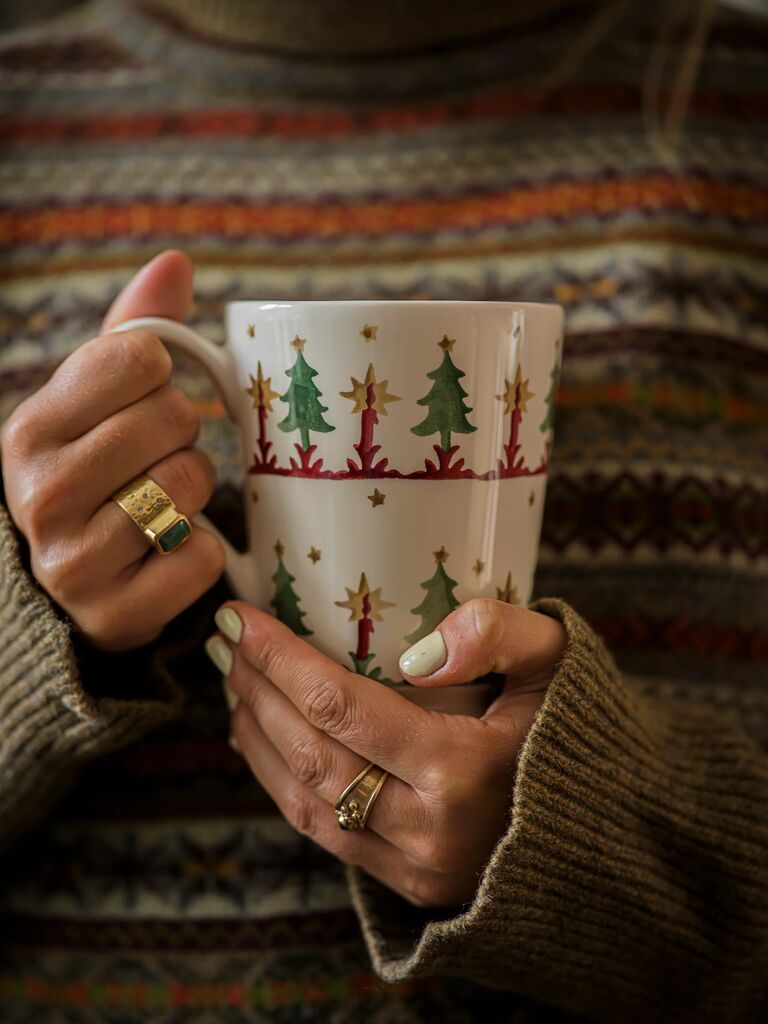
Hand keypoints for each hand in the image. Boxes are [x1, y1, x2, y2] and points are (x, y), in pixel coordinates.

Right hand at [1, 251, 224, 650]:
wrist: (79, 584)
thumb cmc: (99, 475)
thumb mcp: (98, 403)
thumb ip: (134, 331)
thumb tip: (175, 261)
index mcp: (29, 428)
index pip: (138, 356)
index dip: (161, 377)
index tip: (143, 403)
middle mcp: (39, 493)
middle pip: (172, 418)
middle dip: (184, 435)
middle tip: (158, 459)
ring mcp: (72, 562)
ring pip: (190, 485)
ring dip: (196, 491)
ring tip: (162, 504)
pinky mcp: (114, 615)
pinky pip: (202, 558)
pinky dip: (202, 552)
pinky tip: (169, 553)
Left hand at [210, 598, 565, 907]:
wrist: (605, 831)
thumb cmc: (576, 731)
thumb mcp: (559, 663)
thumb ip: (501, 634)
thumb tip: (419, 649)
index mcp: (462, 770)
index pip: (340, 706)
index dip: (280, 658)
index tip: (241, 617)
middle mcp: (428, 828)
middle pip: (311, 752)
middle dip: (257, 690)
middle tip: (225, 641)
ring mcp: (414, 865)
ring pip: (305, 799)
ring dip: (258, 736)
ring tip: (234, 683)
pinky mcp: (407, 882)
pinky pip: (324, 832)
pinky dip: (282, 782)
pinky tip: (264, 741)